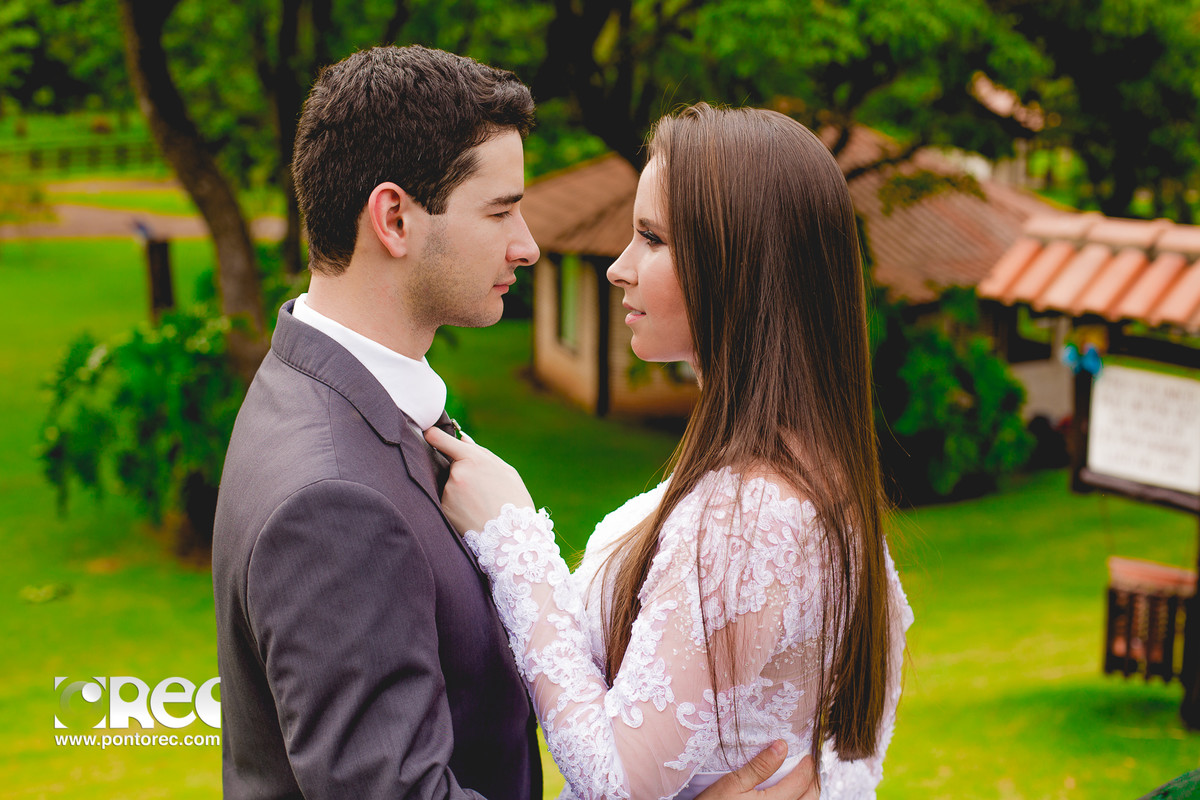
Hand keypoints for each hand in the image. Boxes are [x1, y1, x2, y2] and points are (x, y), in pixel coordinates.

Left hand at [424, 427, 534, 533]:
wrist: (512, 537)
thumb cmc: (514, 501)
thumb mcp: (506, 471)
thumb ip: (481, 453)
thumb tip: (461, 440)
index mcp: (473, 458)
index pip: (440, 439)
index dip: (433, 435)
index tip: (428, 434)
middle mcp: (456, 473)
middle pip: (451, 466)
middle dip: (461, 472)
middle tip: (482, 489)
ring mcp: (448, 493)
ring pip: (450, 485)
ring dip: (460, 491)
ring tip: (481, 504)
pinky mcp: (444, 510)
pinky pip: (448, 501)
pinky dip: (457, 506)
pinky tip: (472, 513)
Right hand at [696, 741, 817, 799]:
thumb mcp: (733, 782)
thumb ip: (759, 766)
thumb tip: (782, 746)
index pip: (800, 782)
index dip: (807, 767)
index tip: (808, 755)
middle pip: (809, 798)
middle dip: (813, 781)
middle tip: (810, 766)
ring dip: (808, 794)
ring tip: (804, 780)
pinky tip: (791, 796)